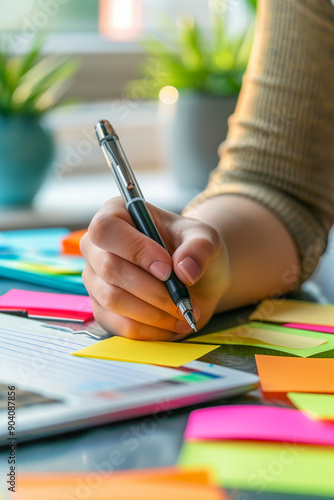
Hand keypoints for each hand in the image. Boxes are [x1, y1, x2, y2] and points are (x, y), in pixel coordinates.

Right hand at [80, 197, 229, 339]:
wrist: (196, 279)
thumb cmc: (192, 250)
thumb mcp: (206, 240)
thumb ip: (199, 248)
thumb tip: (184, 270)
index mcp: (116, 215)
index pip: (106, 229)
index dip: (135, 250)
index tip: (167, 269)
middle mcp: (97, 247)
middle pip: (109, 268)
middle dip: (151, 289)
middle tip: (182, 297)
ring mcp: (96, 280)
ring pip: (112, 299)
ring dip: (153, 312)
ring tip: (182, 312)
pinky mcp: (102, 309)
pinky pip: (118, 324)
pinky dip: (149, 330)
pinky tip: (171, 324)